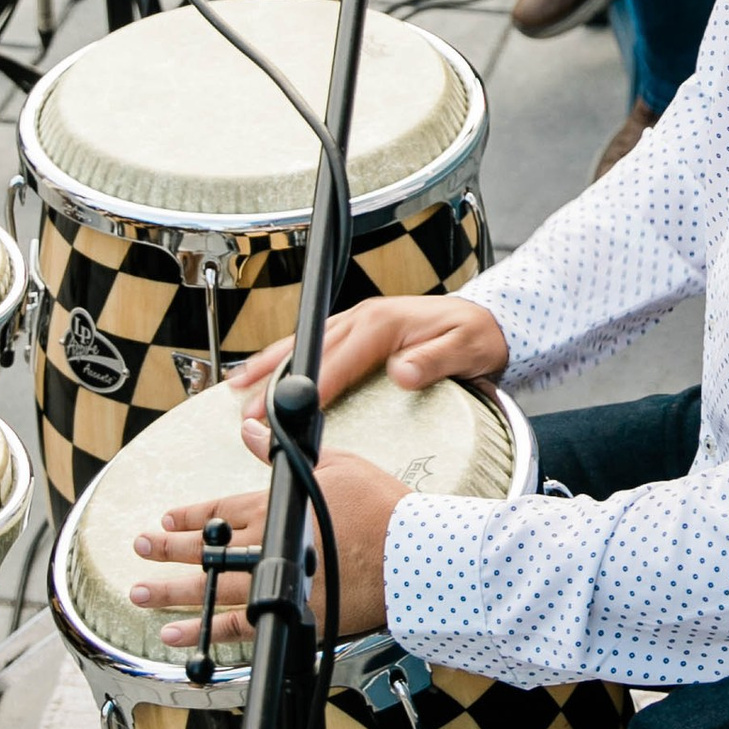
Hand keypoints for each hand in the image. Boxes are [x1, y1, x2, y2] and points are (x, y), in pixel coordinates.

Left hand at [131, 447, 403, 651]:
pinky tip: (179, 634)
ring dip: (172, 590)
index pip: (219, 508)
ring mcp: (277, 579)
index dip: (189, 515)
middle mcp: (268, 541)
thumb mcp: (336, 463)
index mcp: (277, 504)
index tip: (165, 518)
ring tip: (142, 593)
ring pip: (211, 586)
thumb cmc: (382, 507)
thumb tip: (249, 432)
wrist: (415, 554)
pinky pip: (238, 624)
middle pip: (205, 545)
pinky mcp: (293, 612)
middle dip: (167, 547)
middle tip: (139, 548)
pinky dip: (205, 629)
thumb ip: (281, 454)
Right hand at [225, 295, 507, 410]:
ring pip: (303, 344)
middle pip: (309, 351)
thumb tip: (402, 373)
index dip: (312, 386)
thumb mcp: (465, 349)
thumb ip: (433, 361)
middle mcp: (365, 318)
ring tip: (237, 388)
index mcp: (384, 323)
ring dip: (269, 365)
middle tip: (248, 411)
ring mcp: (359, 322)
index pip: (339, 359)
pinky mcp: (358, 331)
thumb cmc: (477, 336)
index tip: (290, 411)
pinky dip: (285, 358)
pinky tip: (265, 372)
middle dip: (275, 381)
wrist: (490, 320)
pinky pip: (314, 344)